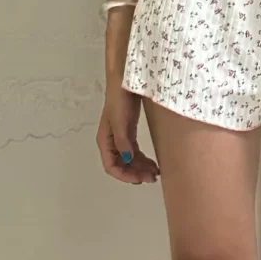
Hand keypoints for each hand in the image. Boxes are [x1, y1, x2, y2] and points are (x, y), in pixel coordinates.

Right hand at [97, 68, 159, 184]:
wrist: (128, 80)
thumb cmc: (120, 99)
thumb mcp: (120, 121)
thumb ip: (123, 141)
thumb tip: (127, 159)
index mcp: (105, 140)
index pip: (111, 166)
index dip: (124, 176)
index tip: (140, 180)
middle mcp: (112, 141)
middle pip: (122, 165)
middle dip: (135, 173)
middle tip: (152, 178)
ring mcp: (121, 136)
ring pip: (130, 159)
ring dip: (140, 168)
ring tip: (155, 172)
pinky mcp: (130, 131)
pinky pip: (135, 151)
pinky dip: (143, 159)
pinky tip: (153, 163)